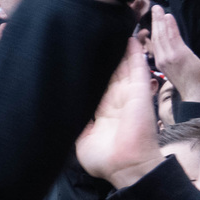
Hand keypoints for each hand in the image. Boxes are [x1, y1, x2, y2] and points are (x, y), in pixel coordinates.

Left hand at [76, 39, 162, 189]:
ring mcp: (128, 96)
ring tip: (114, 33)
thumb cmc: (104, 160)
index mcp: (103, 113)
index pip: (96, 88)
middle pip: (110, 75)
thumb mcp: (81, 141)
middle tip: (95, 38)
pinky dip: (135, 54)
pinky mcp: (139, 93)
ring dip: (121, 52)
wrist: (125, 166)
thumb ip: (76, 124)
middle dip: (104, 59)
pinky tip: (131, 39)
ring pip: (123, 69)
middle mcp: (115, 103)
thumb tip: (60, 113)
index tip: (81, 60)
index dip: (90, 75)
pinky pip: (138, 69)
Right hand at [150, 6, 199, 107]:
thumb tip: (171, 49)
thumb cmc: (189, 83)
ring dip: (160, 20)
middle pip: (156, 37)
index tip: (154, 19)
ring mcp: (169, 57)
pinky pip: (172, 37)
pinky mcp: (178, 55)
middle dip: (155, 21)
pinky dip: (169, 26)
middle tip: (154, 8)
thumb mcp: (176, 70)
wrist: (196, 92)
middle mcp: (161, 59)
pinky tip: (168, 17)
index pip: (155, 43)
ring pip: (162, 35)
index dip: (154, 30)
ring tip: (158, 9)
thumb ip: (171, 58)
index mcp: (160, 63)